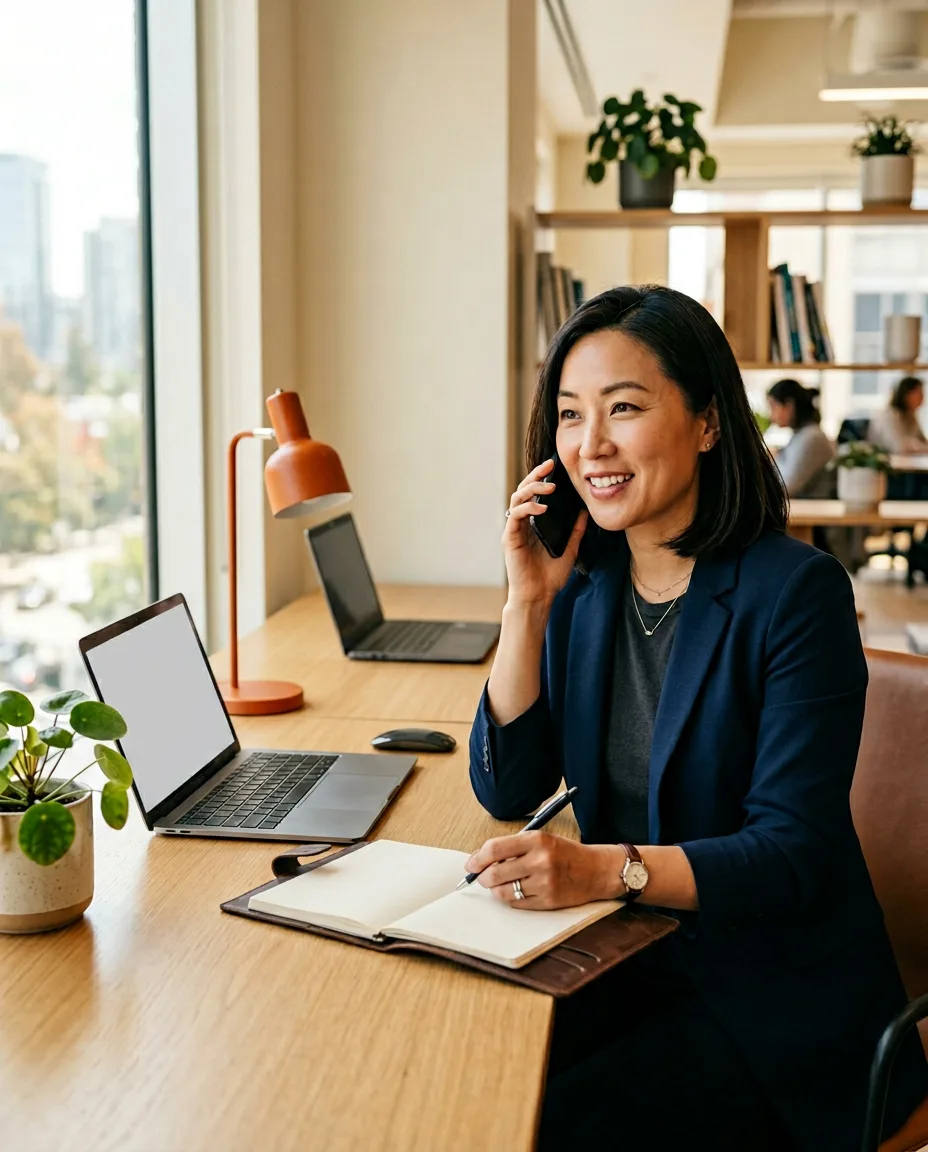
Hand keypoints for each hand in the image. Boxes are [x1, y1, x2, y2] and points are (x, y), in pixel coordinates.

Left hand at [464, 831, 622, 909]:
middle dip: (482, 877)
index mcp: (537, 840)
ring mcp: (544, 883)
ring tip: (501, 883)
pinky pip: (516, 904)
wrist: (597, 870)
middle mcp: (540, 861)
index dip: (477, 858)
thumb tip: (481, 860)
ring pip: (503, 892)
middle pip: (494, 873)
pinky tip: (517, 891)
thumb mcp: (541, 839)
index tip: (471, 864)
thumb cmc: (565, 853)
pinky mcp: (548, 902)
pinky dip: (510, 899)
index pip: (494, 849)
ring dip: (496, 889)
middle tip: (482, 876)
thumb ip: (512, 847)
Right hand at [503, 459, 587, 608]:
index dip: (541, 478)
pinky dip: (527, 508)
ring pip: (518, 498)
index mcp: (534, 523)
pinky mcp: (510, 538)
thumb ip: (576, 530)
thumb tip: (584, 511)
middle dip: (535, 475)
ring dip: (533, 488)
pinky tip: (541, 508)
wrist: (538, 596)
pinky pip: (515, 515)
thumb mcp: (570, 548)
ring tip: (550, 487)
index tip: (554, 466)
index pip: (535, 494)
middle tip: (549, 465)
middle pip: (524, 490)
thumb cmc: (550, 576)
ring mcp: (515, 529)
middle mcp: (522, 523)